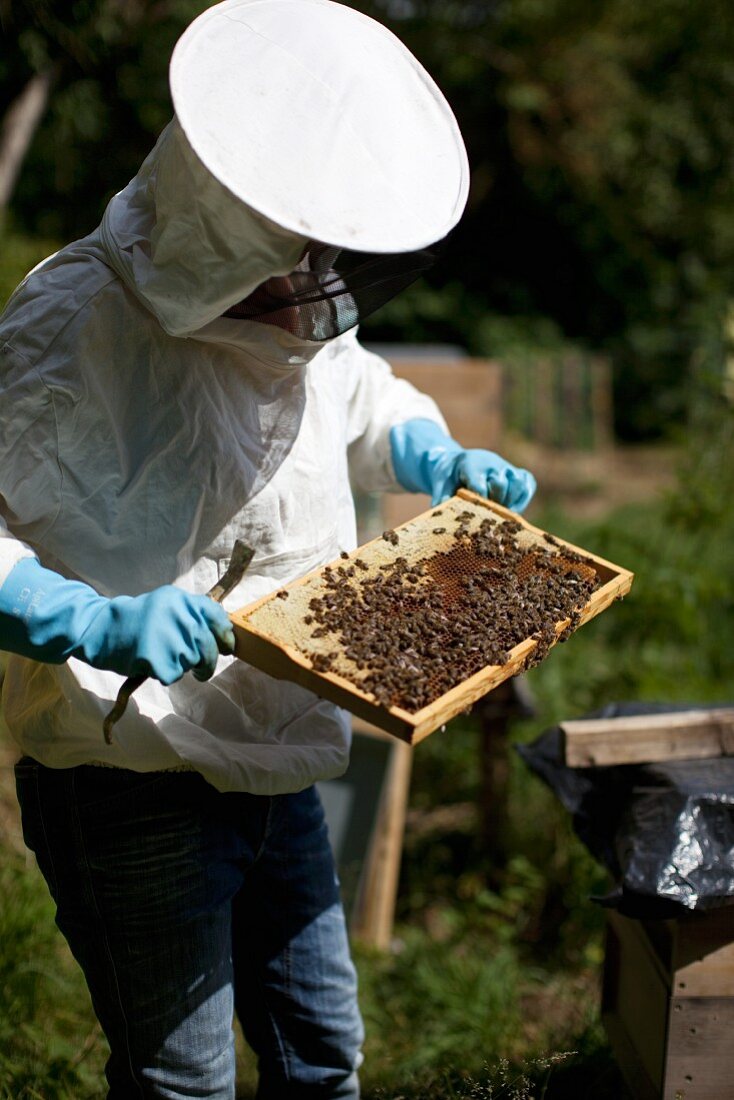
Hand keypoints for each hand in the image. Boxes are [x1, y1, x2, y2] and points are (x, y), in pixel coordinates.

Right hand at [0, 558, 234, 683]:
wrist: (101, 629)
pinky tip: (151, 663)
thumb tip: (227, 634)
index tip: (226, 647)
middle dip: (208, 662)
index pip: (217, 617)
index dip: (225, 636)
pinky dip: (165, 674)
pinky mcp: (156, 658)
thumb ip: (193, 614)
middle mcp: (177, 614)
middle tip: (201, 670)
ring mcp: (167, 636)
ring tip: (162, 656)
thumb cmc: (138, 621)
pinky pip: (174, 675)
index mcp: (181, 600)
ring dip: (182, 666)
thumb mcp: (166, 606)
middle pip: (208, 647)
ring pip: (192, 662)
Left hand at [390, 418, 535, 511]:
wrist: (459, 461)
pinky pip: (528, 483)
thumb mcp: (441, 483)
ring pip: (518, 483)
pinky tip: (513, 511)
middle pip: (501, 484)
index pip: (479, 485)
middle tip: (488, 517)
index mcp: (471, 464)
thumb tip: (439, 512)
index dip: (479, 503)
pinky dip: (524, 498)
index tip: (475, 516)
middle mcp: (492, 463)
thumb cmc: (450, 475)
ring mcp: (506, 467)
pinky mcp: (517, 472)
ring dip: (512, 502)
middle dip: (495, 503)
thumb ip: (441, 496)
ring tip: (501, 516)